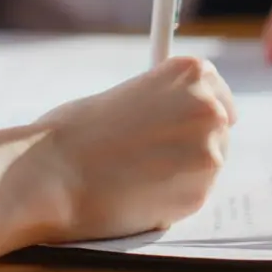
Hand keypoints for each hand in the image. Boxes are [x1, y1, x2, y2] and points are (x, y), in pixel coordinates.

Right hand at [33, 56, 235, 241]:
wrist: (52, 174)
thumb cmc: (72, 132)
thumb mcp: (122, 96)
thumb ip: (159, 105)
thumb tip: (173, 125)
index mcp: (191, 73)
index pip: (216, 91)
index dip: (197, 110)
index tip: (183, 122)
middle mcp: (209, 108)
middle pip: (219, 129)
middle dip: (191, 142)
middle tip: (151, 154)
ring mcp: (209, 153)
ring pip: (205, 166)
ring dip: (181, 172)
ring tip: (132, 174)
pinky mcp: (199, 195)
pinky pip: (191, 195)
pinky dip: (169, 198)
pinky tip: (133, 193)